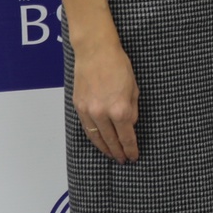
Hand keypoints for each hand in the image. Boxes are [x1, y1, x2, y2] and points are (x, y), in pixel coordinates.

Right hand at [73, 39, 140, 163]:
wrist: (96, 52)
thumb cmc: (119, 66)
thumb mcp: (134, 89)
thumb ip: (132, 110)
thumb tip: (130, 125)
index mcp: (120, 109)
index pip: (126, 137)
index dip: (131, 149)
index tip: (134, 156)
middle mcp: (102, 113)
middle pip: (111, 140)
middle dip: (118, 152)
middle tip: (123, 160)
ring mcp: (88, 110)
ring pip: (96, 137)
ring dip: (104, 148)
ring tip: (112, 155)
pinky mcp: (78, 106)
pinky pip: (86, 127)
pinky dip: (93, 136)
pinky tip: (99, 141)